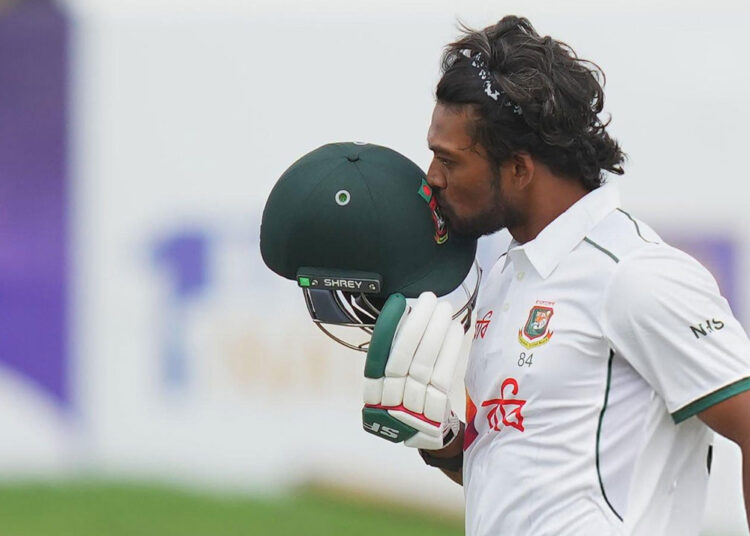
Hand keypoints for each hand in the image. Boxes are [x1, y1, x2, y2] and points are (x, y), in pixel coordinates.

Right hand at [361, 292, 467, 449]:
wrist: (424, 436)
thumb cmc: (407, 398)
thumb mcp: (392, 381)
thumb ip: (395, 354)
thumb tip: (408, 313)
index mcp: (372, 390)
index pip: (378, 355)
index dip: (387, 328)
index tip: (400, 302)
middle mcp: (388, 400)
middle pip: (402, 358)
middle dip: (417, 324)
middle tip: (429, 299)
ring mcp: (411, 409)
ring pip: (424, 365)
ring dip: (436, 332)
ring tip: (444, 309)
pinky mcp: (434, 414)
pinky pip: (442, 377)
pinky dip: (449, 350)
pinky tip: (455, 330)